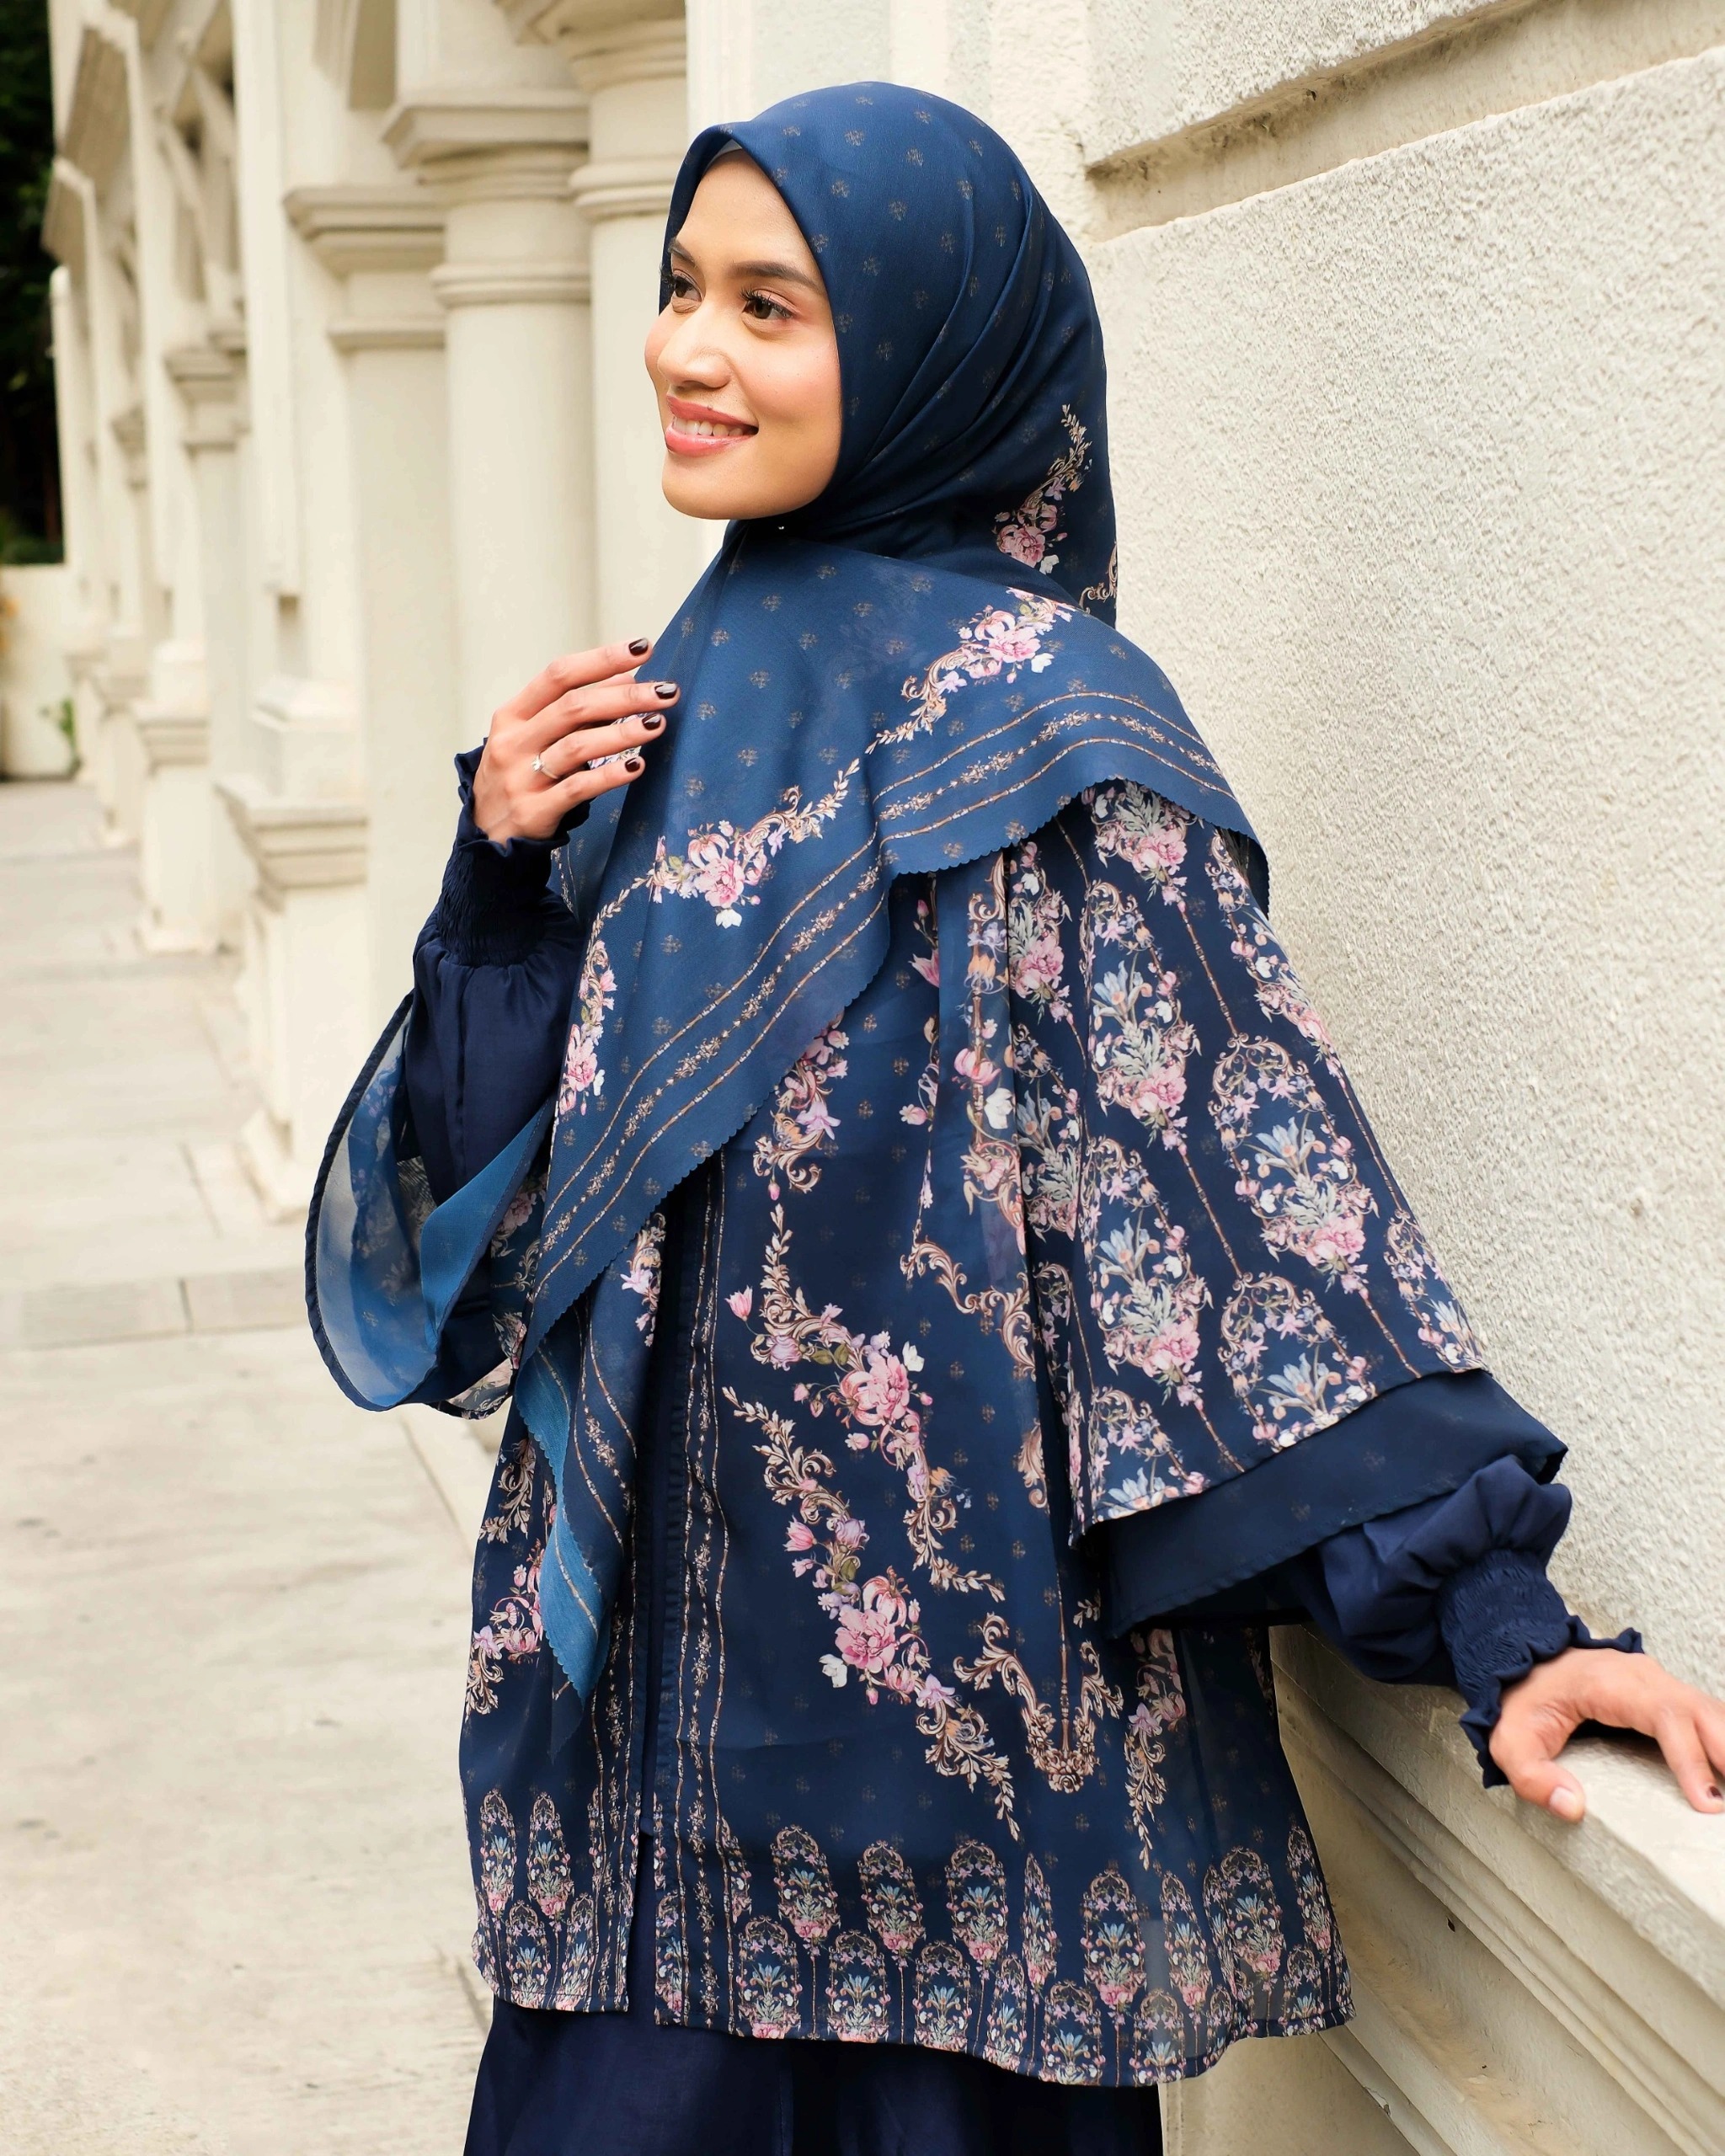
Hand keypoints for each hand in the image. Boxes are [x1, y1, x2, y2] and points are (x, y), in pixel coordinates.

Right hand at [473, 636, 677, 842]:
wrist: (485, 836)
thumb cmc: (519, 777)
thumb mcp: (534, 738)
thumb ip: (575, 712)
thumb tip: (629, 679)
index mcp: (512, 716)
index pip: (558, 675)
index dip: (602, 660)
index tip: (643, 648)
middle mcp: (513, 742)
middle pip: (573, 707)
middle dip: (624, 696)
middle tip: (666, 691)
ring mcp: (521, 778)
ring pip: (577, 746)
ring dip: (622, 733)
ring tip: (658, 723)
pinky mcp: (534, 811)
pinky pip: (578, 789)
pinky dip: (609, 776)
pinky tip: (637, 766)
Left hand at [1491, 1647, 1724, 1820]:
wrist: (1523, 1664)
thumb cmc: (1523, 1703)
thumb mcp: (1510, 1741)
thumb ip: (1532, 1776)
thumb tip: (1572, 1806)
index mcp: (1607, 1682)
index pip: (1664, 1715)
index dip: (1691, 1758)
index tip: (1708, 1802)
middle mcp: (1641, 1676)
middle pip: (1700, 1710)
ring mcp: (1657, 1681)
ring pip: (1710, 1710)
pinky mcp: (1665, 1694)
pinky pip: (1705, 1714)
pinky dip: (1722, 1740)